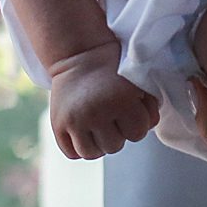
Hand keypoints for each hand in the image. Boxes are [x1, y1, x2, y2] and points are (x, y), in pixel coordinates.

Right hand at [48, 42, 159, 159]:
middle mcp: (97, 112)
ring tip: (98, 125)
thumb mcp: (137, 81)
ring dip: (98, 143)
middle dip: (116, 133)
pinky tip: (83, 130)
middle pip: (114, 146)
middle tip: (111, 115)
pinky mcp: (58, 124)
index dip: (136, 124)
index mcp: (121, 99)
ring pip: (92, 154)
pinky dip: (78, 146)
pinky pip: (72, 153)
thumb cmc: (112, 67)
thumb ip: (149, 106)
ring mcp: (75, 120)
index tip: (129, 111)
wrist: (79, 53)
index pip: (138, 134)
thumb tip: (148, 128)